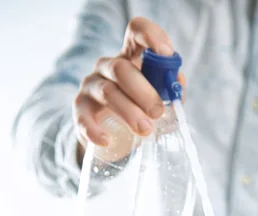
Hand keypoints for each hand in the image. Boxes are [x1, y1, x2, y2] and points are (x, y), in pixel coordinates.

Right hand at [74, 17, 184, 158]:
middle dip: (144, 91)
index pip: (136, 33)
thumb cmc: (137, 111)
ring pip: (108, 92)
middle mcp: (106, 67)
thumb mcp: (155, 99)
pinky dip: (95, 130)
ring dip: (129, 112)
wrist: (110, 137)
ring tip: (146, 130)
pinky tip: (107, 141)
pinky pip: (84, 119)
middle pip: (122, 69)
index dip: (150, 36)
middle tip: (158, 112)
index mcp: (129, 58)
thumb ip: (168, 91)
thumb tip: (177, 86)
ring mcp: (90, 87)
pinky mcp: (80, 111)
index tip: (166, 53)